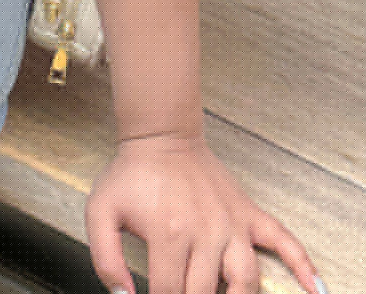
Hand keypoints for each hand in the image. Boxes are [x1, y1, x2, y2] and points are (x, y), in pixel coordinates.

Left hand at [84, 131, 323, 293]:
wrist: (161, 137)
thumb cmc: (132, 174)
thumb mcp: (101, 212)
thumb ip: (105, 259)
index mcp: (169, 233)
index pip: (169, 292)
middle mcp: (206, 232)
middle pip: (205, 293)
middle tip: (185, 293)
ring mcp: (231, 224)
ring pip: (245, 281)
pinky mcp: (248, 214)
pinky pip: (283, 240)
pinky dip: (302, 266)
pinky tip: (314, 289)